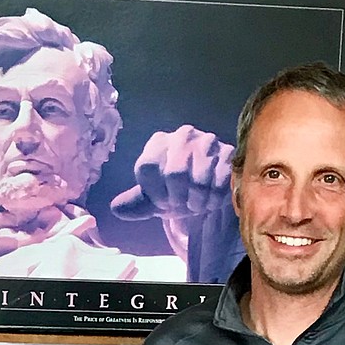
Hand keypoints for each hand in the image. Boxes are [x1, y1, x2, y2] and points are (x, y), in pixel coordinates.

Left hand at [110, 126, 240, 280]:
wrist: (208, 189)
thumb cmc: (176, 192)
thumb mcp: (152, 200)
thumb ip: (135, 203)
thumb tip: (116, 208)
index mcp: (158, 143)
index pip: (147, 168)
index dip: (155, 193)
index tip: (163, 201)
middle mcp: (182, 135)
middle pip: (175, 173)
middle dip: (178, 199)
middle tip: (183, 204)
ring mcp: (207, 141)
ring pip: (199, 180)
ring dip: (197, 201)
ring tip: (198, 202)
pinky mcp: (228, 153)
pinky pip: (219, 183)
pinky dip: (214, 200)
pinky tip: (212, 199)